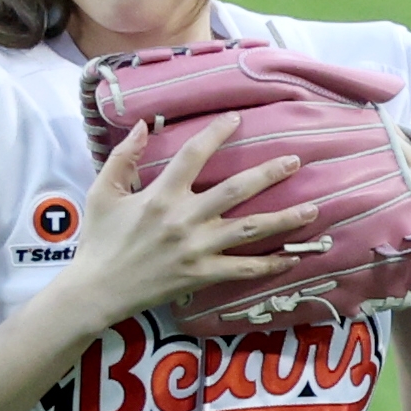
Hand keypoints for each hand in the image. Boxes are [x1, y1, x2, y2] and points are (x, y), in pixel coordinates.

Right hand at [69, 113, 318, 328]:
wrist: (98, 290)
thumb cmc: (100, 240)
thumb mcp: (102, 193)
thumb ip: (123, 158)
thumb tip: (140, 125)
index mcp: (160, 195)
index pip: (194, 154)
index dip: (216, 133)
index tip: (236, 119)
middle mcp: (184, 219)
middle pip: (236, 189)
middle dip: (269, 173)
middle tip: (295, 160)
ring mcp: (197, 249)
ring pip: (249, 230)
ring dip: (284, 219)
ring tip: (312, 210)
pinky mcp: (202, 275)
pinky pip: (243, 269)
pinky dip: (270, 265)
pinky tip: (292, 258)